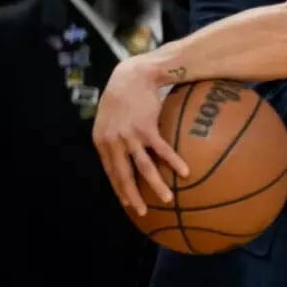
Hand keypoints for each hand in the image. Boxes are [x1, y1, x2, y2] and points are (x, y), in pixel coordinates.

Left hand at [92, 56, 189, 216]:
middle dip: (133, 197)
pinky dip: (174, 162)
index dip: (119, 189)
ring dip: (156, 185)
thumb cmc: (122, 96)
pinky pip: (162, 151)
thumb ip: (112, 138)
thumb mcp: (108, 118)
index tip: (127, 203)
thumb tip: (122, 155)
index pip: (111, 172)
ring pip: (144, 168)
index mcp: (102, 142)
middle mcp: (113, 142)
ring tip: (167, 198)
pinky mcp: (147, 128)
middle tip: (143, 212)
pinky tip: (184, 172)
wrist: (132, 75)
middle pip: (124, 176)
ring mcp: (130, 136)